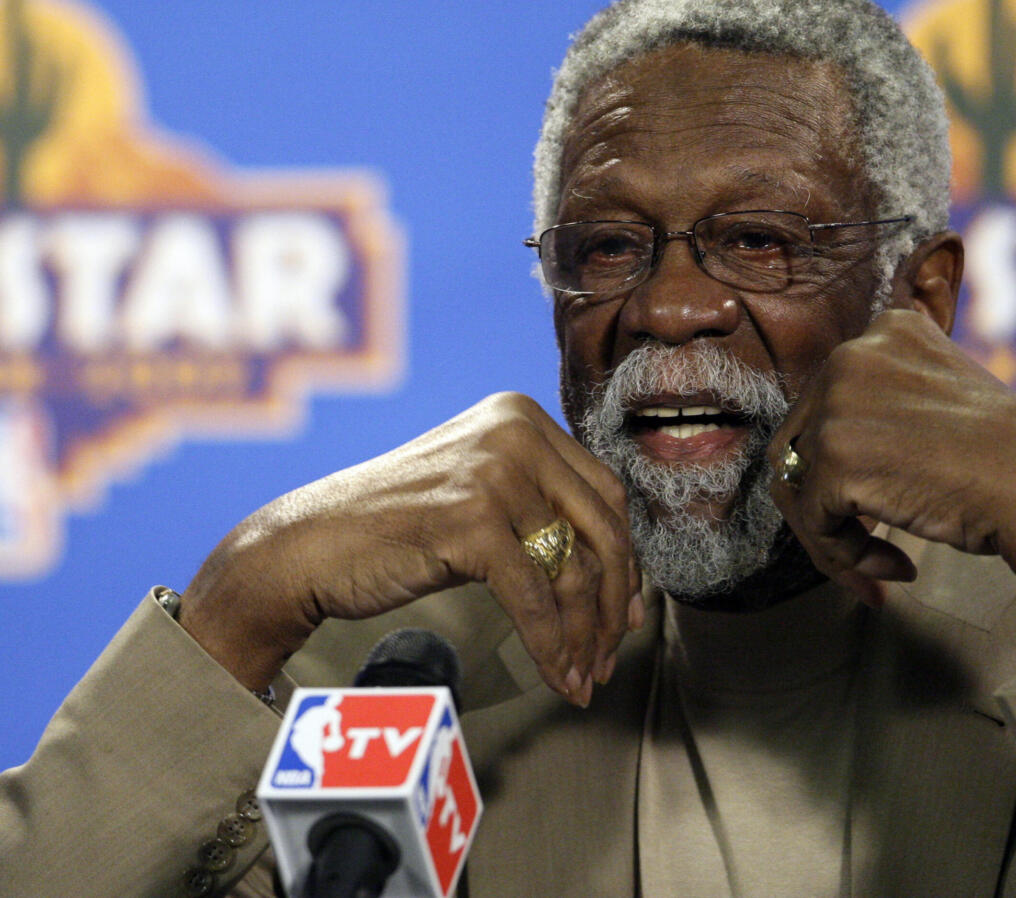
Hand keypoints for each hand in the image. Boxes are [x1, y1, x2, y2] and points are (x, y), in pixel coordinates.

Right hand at [179, 393, 639, 704]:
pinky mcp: (472, 520)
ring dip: (585, 634)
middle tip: (611, 653)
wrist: (310, 545)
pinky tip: (560, 679)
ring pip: (574, 568)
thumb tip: (622, 576)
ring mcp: (493, 472)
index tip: (626, 610)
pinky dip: (553, 648)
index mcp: (521, 416)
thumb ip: (542, 511)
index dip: (625, 557)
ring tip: (585, 676)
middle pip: (602, 527)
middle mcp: (515, 431)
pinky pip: (536, 600)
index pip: (604, 491)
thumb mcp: (480, 494)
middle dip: (613, 601)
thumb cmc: (397, 528)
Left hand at [767, 310, 1015, 656]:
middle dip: (829, 504)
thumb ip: (887, 406)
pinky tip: (896, 567)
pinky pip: (813, 522)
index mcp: (885, 331)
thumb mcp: (943, 399)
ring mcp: (837, 404)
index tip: (883, 505)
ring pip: (799, 487)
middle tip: (874, 550)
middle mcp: (851, 354)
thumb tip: (817, 459)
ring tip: (882, 568)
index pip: (830, 404)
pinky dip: (844, 557)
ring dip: (837, 538)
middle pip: (800, 445)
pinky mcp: (834, 457)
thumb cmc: (1011, 460)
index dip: (845, 464)